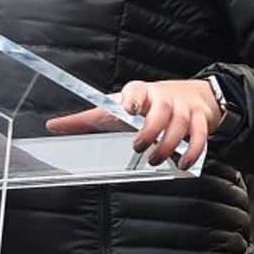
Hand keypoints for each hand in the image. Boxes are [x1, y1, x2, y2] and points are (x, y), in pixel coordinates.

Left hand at [45, 78, 223, 170]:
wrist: (193, 94)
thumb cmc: (146, 104)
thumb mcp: (117, 107)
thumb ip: (86, 118)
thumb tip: (52, 125)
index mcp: (140, 92)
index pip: (136, 90)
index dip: (133, 98)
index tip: (129, 109)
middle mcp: (163, 98)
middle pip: (160, 111)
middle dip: (150, 132)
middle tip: (139, 147)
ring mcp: (183, 109)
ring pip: (179, 126)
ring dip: (167, 146)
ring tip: (156, 160)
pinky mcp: (200, 120)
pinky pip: (200, 137)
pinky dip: (192, 152)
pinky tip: (181, 164)